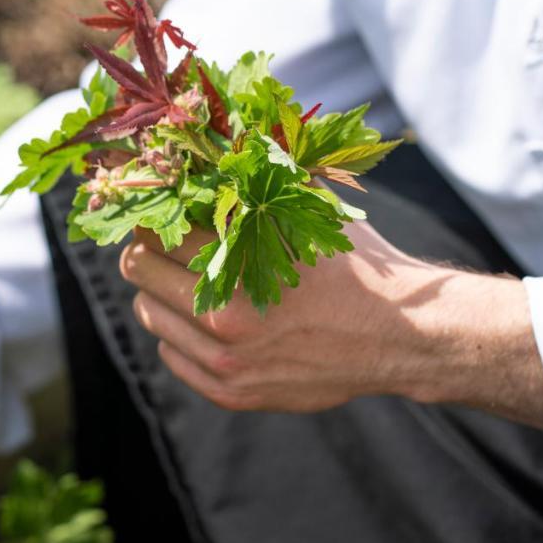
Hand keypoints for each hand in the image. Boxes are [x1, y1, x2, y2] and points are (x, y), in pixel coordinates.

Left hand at [120, 222, 542, 431]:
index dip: (154, 214)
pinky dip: (175, 334)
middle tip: (155, 239)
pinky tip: (198, 316)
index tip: (159, 207)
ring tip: (178, 277)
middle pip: (141, 273)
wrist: (401, 336)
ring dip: (156, 292)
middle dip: (143, 250)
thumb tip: (210, 150)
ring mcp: (226, 362)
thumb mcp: (311, 212)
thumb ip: (260, 184)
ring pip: (150, 317)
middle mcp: (225, 318)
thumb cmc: (357, 266)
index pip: (159, 231)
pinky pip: (171, 357)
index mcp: (241, 265)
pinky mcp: (232, 393)